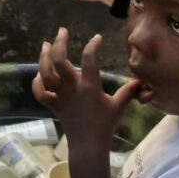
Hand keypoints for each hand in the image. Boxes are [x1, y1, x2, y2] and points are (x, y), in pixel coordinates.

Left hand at [33, 29, 141, 144]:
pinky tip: (39, 74)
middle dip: (59, 43)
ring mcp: (60, 97)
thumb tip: (141, 81)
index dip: (92, 45)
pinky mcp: (53, 105)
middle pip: (60, 62)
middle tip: (62, 31)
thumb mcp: (118, 106)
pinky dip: (37, 83)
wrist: (88, 145)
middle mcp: (72, 89)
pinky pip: (40, 93)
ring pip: (46, 74)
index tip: (97, 37)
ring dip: (43, 58)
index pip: (89, 59)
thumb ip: (128, 92)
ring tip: (46, 45)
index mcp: (90, 87)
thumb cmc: (104, 125)